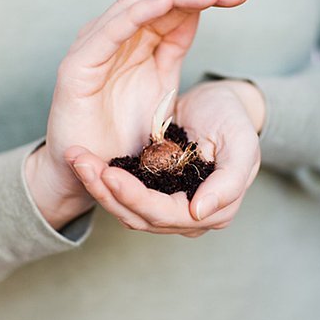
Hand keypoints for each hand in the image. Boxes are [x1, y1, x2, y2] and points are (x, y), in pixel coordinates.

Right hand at [26, 0, 248, 228]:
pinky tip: (167, 1)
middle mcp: (112, 35)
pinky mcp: (79, 65)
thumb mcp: (160, 84)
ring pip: (136, 3)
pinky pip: (112, 29)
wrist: (91, 173)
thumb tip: (196, 12)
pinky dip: (140, 11)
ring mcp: (93, 47)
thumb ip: (173, 47)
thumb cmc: (122, 132)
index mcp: (132, 38)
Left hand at [71, 80, 261, 236]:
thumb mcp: (242, 143)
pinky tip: (84, 160)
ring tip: (77, 159)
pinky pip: (121, 192)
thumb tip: (199, 212)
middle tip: (81, 162)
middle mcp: (186, 216)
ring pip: (124, 208)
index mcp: (213, 211)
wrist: (220, 104)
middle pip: (139, 216)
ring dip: (98, 186)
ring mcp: (165, 205)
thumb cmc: (233, 120)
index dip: (135, 198)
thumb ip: (229, 181)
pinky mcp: (149, 189)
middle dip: (106, 191)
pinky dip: (101, 178)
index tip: (109, 174)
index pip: (165, 214)